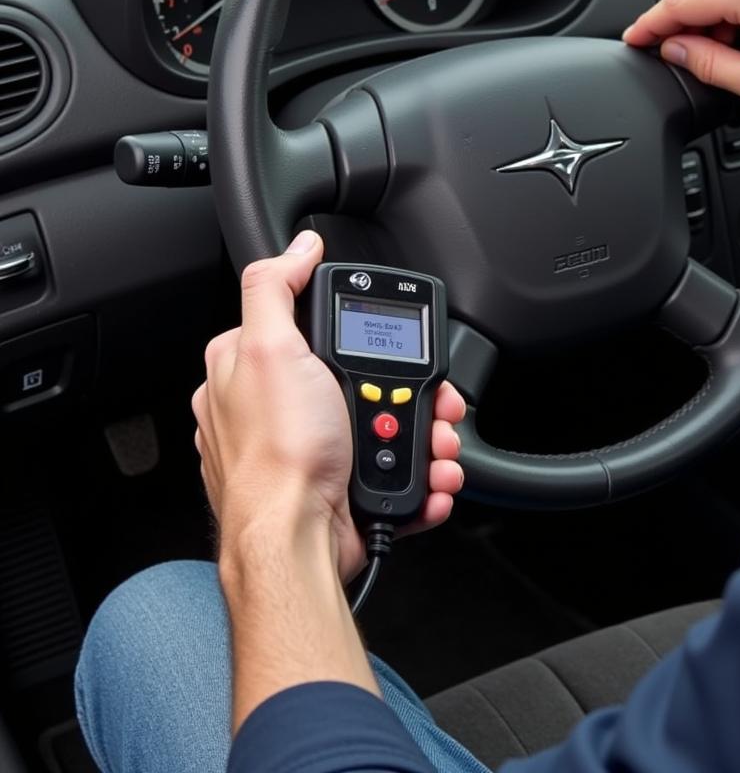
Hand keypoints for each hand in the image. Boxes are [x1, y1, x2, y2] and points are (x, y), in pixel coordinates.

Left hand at [192, 230, 464, 583]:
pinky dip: (417, 477)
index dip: (361, 333)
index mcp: (251, 370)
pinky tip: (425, 479)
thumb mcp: (268, 350)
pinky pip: (392, 473)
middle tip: (431, 402)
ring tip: (437, 447)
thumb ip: (275, 288)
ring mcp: (311, 452)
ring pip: (386, 427)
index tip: (394, 345)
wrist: (295, 544)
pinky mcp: (338, 489)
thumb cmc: (276, 458)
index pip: (314, 328)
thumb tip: (298, 246)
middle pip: (363, 379)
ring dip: (423, 437)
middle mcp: (277, 410)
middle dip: (408, 392)